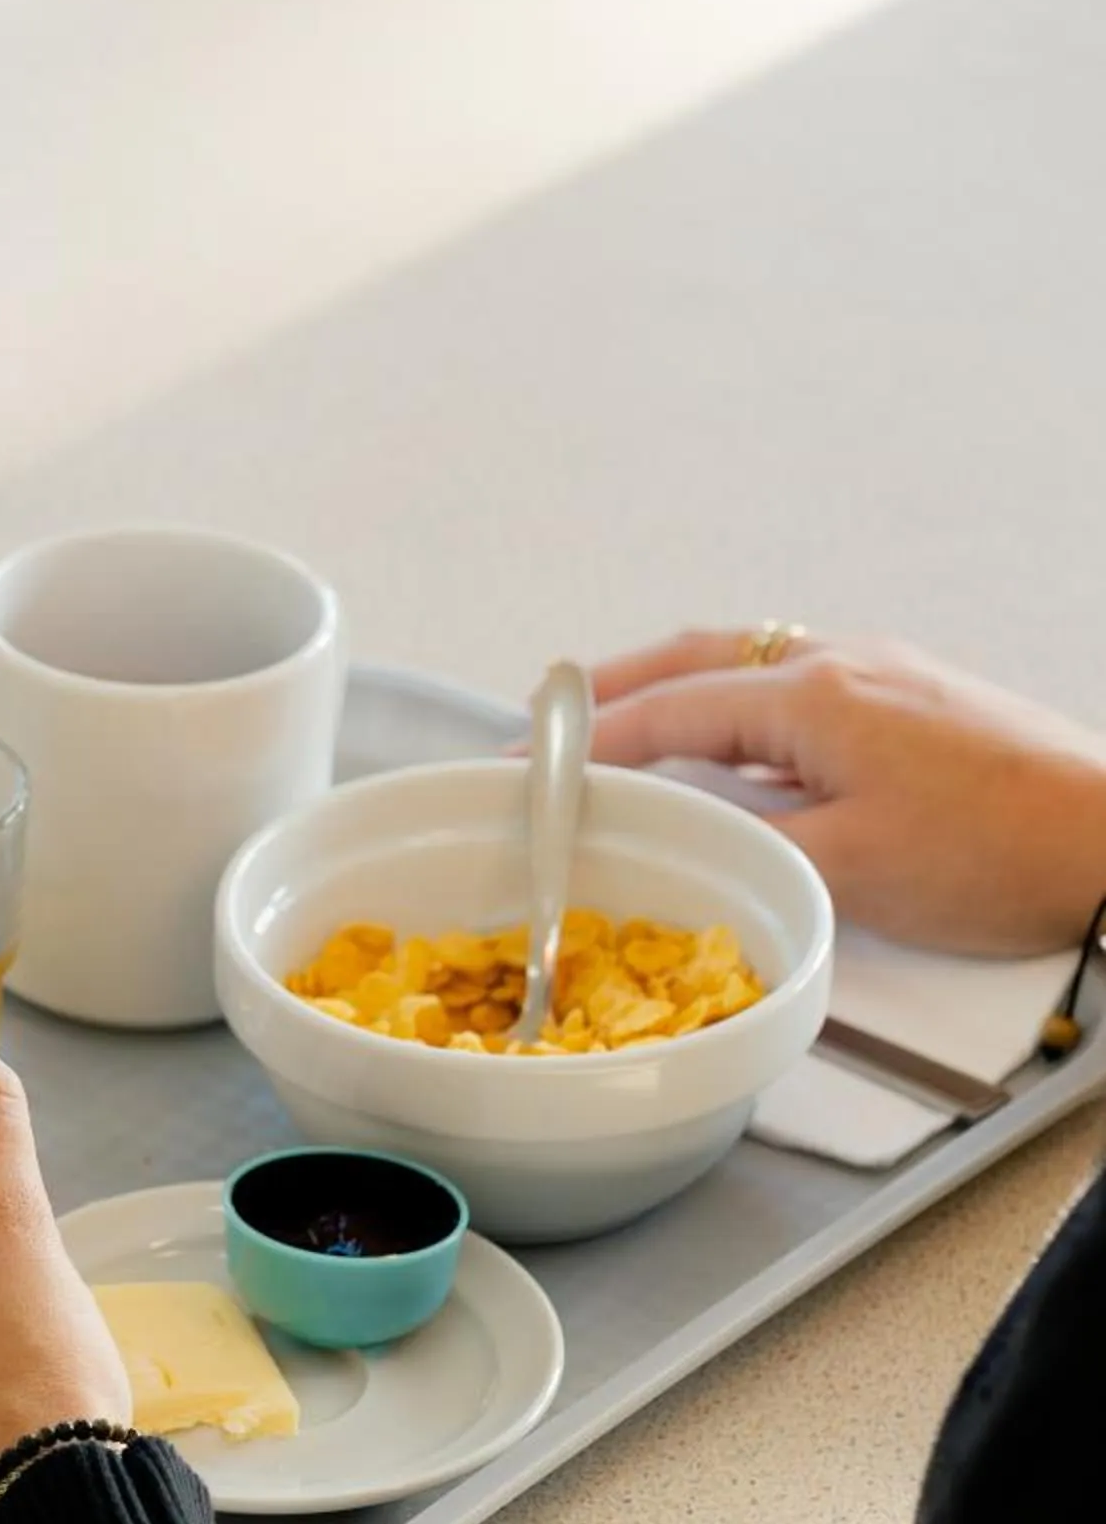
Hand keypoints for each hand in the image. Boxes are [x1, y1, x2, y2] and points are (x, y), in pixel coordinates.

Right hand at [592, 631, 1105, 954]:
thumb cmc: (997, 855)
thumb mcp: (848, 867)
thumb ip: (744, 839)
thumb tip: (676, 826)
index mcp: (813, 698)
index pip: (669, 710)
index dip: (589, 741)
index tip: (527, 764)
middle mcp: (842, 665)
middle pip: (697, 656)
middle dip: (612, 685)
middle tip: (548, 717)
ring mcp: (884, 672)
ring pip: (747, 659)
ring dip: (673, 683)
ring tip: (622, 720)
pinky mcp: (917, 697)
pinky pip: (794, 677)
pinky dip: (732, 696)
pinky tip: (732, 739)